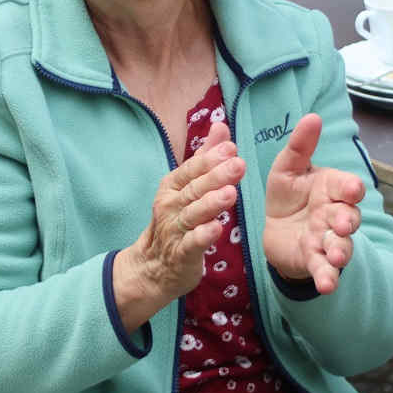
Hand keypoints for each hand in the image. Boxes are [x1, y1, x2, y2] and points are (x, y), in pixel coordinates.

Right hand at [112, 122, 245, 330]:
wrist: (155, 266)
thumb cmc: (177, 220)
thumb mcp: (188, 186)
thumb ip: (206, 156)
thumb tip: (221, 127)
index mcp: (173, 186)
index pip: (192, 169)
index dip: (211, 158)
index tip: (231, 148)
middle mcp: (171, 205)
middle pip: (195, 189)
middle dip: (216, 176)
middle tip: (238, 165)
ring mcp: (174, 230)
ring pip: (194, 214)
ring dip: (212, 203)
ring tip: (231, 193)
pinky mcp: (181, 254)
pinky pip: (192, 243)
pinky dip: (204, 235)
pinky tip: (218, 228)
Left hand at [261, 114, 364, 294]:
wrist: (276, 228)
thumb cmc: (287, 193)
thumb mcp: (287, 167)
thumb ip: (300, 145)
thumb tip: (313, 117)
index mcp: (331, 187)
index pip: (348, 186)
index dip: (351, 188)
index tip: (351, 189)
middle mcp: (335, 213)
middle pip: (349, 217)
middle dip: (347, 221)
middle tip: (341, 224)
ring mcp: (327, 239)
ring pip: (341, 245)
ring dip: (341, 252)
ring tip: (337, 258)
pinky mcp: (315, 260)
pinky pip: (324, 269)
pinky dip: (328, 277)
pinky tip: (327, 285)